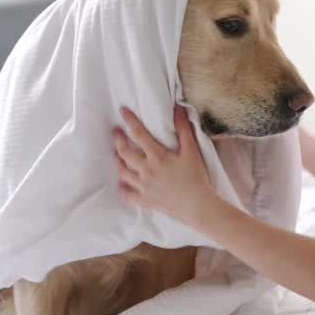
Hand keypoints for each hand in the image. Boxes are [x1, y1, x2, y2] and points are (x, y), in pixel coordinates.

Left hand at [114, 105, 214, 225]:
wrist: (198, 206)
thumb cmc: (196, 177)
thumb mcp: (192, 150)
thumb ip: (183, 128)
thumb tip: (178, 108)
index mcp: (158, 156)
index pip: (139, 133)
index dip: (129, 120)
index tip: (122, 111)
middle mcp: (146, 170)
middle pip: (124, 152)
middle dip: (118, 139)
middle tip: (116, 132)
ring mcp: (143, 187)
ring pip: (122, 172)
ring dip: (117, 161)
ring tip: (117, 154)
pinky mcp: (144, 200)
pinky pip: (126, 194)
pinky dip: (122, 187)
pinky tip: (122, 182)